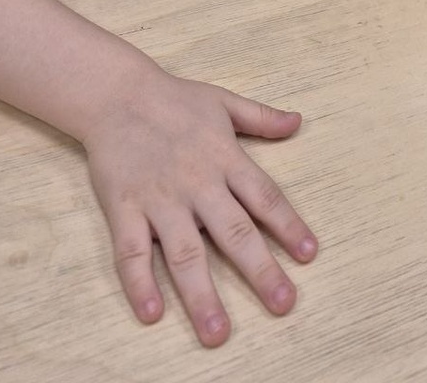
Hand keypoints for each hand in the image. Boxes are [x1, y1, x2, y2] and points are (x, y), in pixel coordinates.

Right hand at [82, 71, 316, 346]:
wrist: (116, 94)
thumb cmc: (174, 99)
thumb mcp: (224, 102)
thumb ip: (262, 117)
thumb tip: (298, 122)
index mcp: (225, 158)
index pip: (265, 197)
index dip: (289, 226)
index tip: (310, 255)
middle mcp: (198, 184)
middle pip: (234, 233)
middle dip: (261, 271)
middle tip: (283, 304)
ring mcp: (160, 199)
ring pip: (185, 254)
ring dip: (202, 294)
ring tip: (218, 332)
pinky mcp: (125, 208)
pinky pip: (132, 251)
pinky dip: (140, 283)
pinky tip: (152, 313)